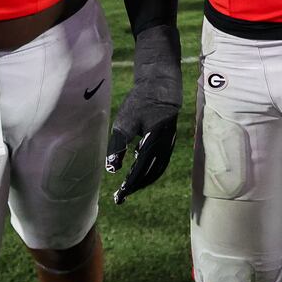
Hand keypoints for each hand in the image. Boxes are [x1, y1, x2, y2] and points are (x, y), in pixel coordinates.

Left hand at [106, 25, 181, 203]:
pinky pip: (160, 161)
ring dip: (143, 180)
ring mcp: (168, 144)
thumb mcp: (125, 122)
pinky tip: (138, 166)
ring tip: (129, 186)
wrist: (160, 86)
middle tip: (122, 195)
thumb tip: (112, 169)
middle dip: (136, 186)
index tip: (119, 195)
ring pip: (157, 169)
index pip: (140, 171)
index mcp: (153, 144)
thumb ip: (118, 146)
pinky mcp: (168, 140)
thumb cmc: (141, 102)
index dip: (129, 185)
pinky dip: (150, 169)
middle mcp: (164, 147)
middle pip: (150, 175)